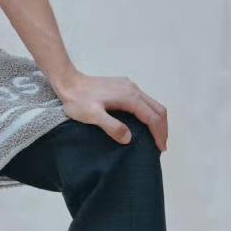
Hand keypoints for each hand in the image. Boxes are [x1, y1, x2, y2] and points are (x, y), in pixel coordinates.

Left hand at [53, 73, 167, 150]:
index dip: (159, 134)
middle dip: (162, 128)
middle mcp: (133, 89)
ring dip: (157, 120)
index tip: (160, 149)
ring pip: (152, 104)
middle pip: (158, 109)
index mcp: (129, 97)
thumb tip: (129, 138)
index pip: (153, 117)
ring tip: (155, 136)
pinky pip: (144, 100)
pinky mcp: (123, 86)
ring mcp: (129, 86)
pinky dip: (149, 113)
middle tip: (161, 145)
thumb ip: (112, 126)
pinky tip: (142, 123)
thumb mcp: (92, 115)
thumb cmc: (77, 100)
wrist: (67, 82)